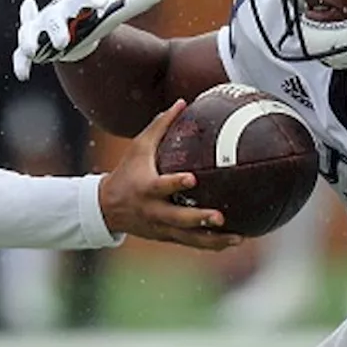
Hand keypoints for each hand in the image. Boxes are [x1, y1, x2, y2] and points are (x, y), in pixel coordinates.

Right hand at [12, 0, 165, 80]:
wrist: (68, 25)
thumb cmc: (92, 17)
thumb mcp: (113, 11)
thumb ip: (133, 1)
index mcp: (76, 3)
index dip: (88, 1)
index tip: (100, 4)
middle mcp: (55, 14)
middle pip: (54, 19)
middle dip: (57, 30)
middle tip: (63, 43)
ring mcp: (40, 30)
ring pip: (31, 34)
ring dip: (31, 41)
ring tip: (33, 50)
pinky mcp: (32, 47)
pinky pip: (22, 55)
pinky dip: (21, 62)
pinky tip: (23, 74)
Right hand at [98, 100, 241, 251]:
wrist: (107, 208)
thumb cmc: (127, 171)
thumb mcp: (138, 147)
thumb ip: (160, 126)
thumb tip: (182, 102)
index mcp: (146, 188)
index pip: (161, 187)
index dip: (175, 183)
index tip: (192, 178)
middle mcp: (154, 211)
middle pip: (178, 219)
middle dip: (198, 219)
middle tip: (220, 217)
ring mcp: (161, 227)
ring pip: (188, 238)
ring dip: (213, 240)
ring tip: (238, 238)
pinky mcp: (166, 237)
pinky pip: (191, 243)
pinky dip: (211, 244)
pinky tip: (233, 241)